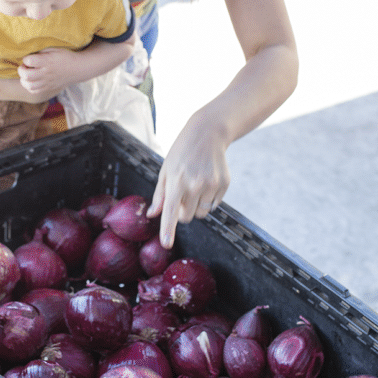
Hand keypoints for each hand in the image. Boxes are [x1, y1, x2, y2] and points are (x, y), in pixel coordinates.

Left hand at [18, 48, 75, 98]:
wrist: (77, 69)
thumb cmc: (64, 57)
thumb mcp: (54, 49)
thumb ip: (41, 51)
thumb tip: (29, 54)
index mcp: (47, 61)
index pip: (29, 61)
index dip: (26, 59)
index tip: (29, 58)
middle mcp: (46, 73)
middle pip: (27, 75)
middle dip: (21, 70)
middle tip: (25, 67)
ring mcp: (47, 82)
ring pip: (29, 85)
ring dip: (24, 79)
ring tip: (27, 74)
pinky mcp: (48, 88)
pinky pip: (34, 91)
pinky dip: (29, 86)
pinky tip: (31, 81)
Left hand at [147, 118, 230, 247]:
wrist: (207, 133)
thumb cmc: (181, 153)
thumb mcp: (165, 170)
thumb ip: (160, 195)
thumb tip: (152, 215)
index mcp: (177, 181)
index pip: (171, 211)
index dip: (168, 229)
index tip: (166, 243)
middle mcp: (195, 184)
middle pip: (187, 217)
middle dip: (182, 211)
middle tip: (182, 194)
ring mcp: (212, 185)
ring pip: (202, 213)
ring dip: (196, 206)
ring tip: (195, 185)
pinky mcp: (224, 184)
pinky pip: (214, 205)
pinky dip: (209, 199)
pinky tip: (206, 181)